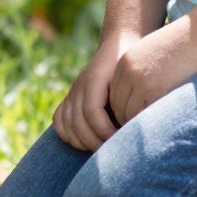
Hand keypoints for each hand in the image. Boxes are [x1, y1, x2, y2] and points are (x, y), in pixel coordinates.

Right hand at [53, 28, 140, 151]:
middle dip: (96, 142)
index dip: (105, 130)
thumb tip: (137, 123)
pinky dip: (69, 136)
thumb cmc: (134, 62)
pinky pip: (59, 121)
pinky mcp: (69, 98)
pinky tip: (86, 141)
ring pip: (67, 125)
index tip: (121, 139)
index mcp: (95, 78)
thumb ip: (134, 96)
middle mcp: (80, 86)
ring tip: (103, 149)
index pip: (92, 111)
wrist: (120, 44)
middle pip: (78, 123)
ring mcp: (72, 92)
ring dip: (84, 142)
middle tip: (115, 152)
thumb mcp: (136, 75)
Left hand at [107, 20, 196, 127]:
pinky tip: (161, 125)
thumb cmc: (184, 46)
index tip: (137, 119)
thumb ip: (144, 74)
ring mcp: (138, 80)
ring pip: (128, 114)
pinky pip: (144, 115)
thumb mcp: (155, 55)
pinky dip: (150, 124)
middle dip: (129, 120)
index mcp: (125, 61)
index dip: (125, 110)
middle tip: (144, 132)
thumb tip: (144, 99)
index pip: (116, 95)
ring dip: (138, 125)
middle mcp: (127, 71)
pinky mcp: (153, 89)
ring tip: (153, 131)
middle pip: (118, 106)